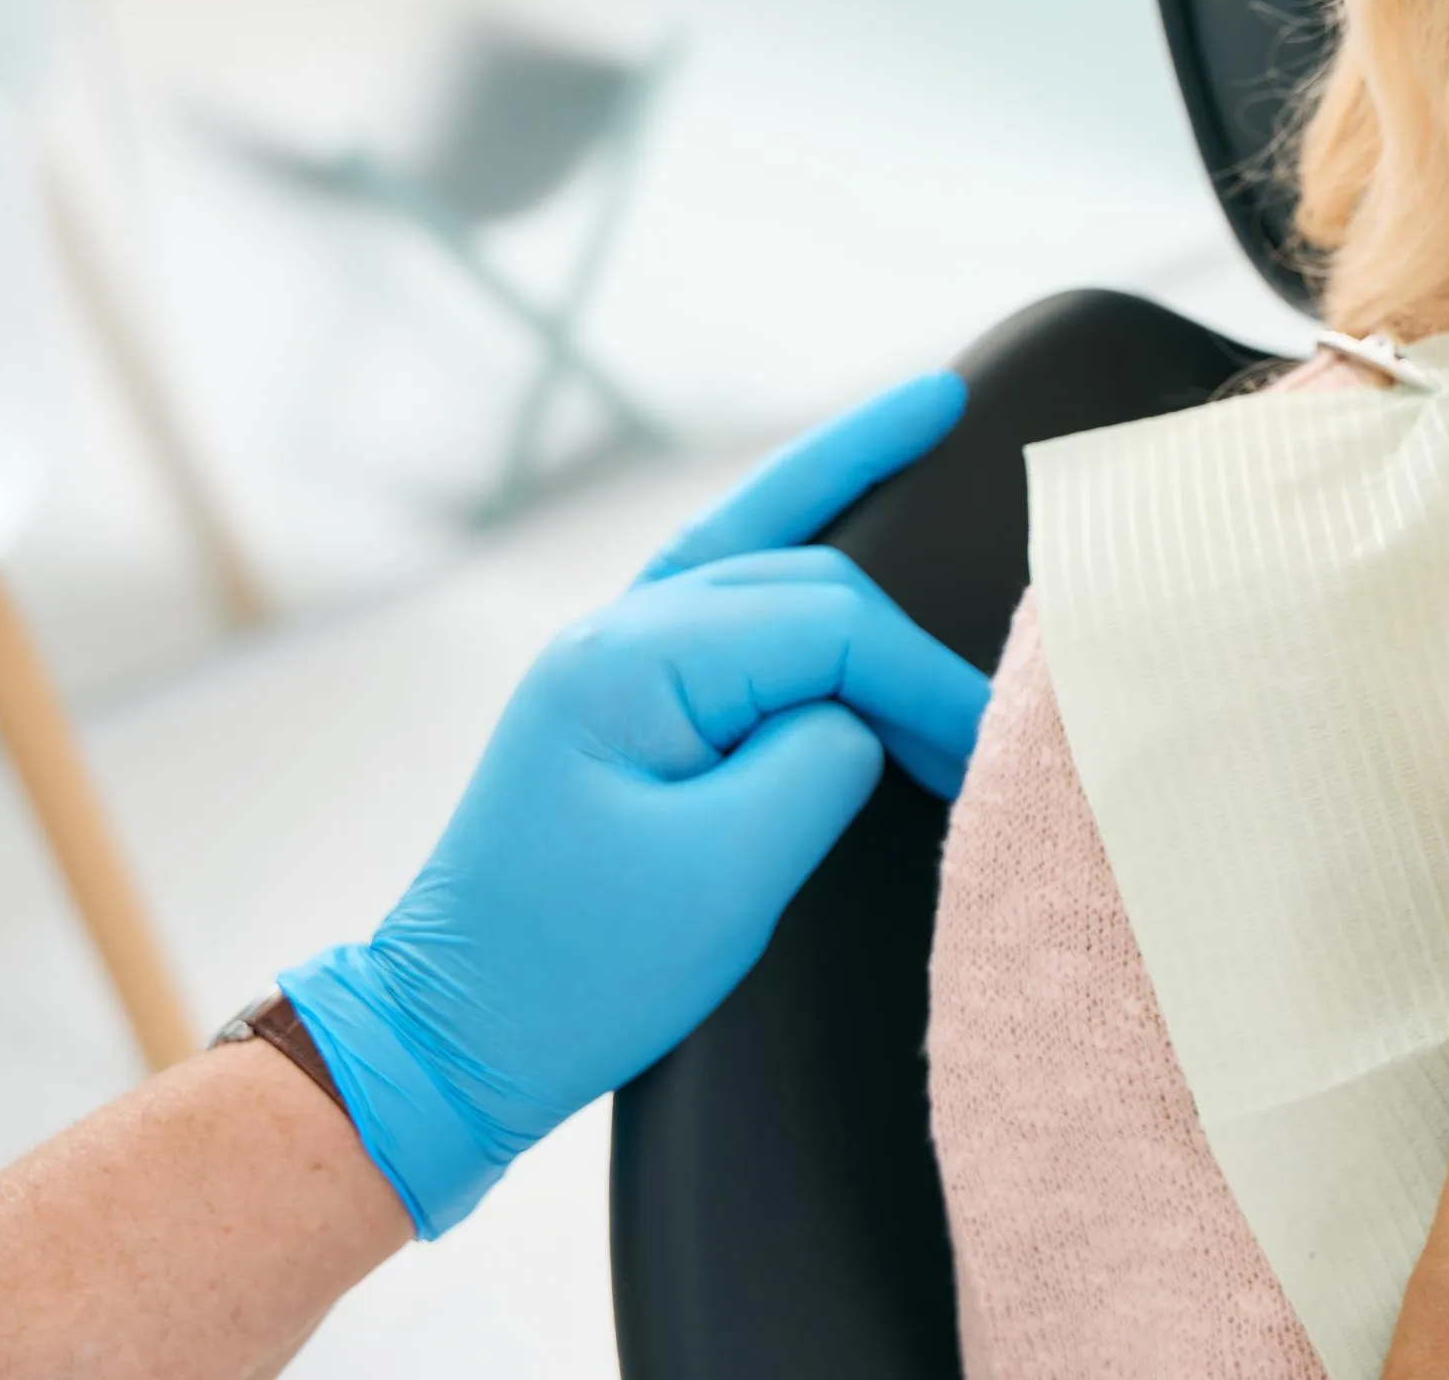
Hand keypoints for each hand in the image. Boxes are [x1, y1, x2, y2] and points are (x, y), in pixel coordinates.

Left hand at [277, 374, 986, 1233]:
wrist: (451, 1042)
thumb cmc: (576, 973)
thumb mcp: (724, 878)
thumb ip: (821, 764)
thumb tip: (870, 718)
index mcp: (628, 663)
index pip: (825, 631)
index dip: (926, 685)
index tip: (993, 757)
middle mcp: (615, 632)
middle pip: (805, 581)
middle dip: (907, 641)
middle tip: (997, 725)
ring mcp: (614, 656)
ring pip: (761, 541)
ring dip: (847, 484)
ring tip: (933, 406)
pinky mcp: (627, 696)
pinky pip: (730, 583)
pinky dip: (796, 532)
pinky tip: (843, 494)